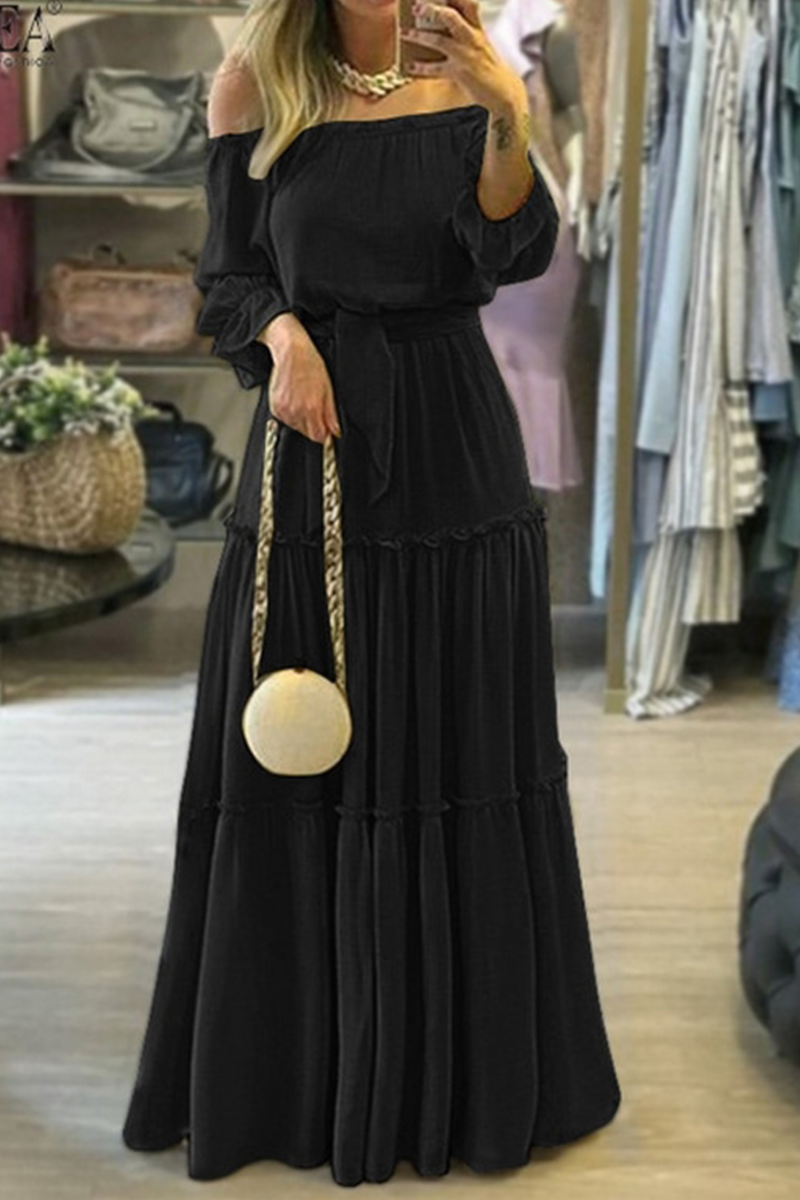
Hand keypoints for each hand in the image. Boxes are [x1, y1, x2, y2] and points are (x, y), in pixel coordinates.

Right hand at [259, 313, 340, 445]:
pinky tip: (294, 399)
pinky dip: (290, 414)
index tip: (325, 429)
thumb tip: (335, 430)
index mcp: (312, 408)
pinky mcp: (275, 407)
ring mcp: (284, 410)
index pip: (318, 436)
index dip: (324, 434)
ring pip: (296, 427)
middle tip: (314, 408)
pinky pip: (285, 419)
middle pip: (307, 433)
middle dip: (313, 425)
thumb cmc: (311, 365)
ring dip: (301, 419)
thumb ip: (331, 414)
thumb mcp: (328, 389)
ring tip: (303, 400)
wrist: (291, 352)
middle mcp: (296, 411)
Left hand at [400, 0, 526, 115]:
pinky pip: (436, 69)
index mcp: (478, 29)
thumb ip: (464, 32)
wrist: (504, 92)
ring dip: (419, 36)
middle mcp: (472, 38)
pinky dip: (421, 68)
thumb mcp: (480, 45)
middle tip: (416, 7)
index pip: (467, 3)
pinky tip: (410, 67)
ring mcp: (466, 55)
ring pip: (439, 40)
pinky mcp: (461, 73)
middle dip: (432, 10)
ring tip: (405, 33)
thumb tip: (436, 26)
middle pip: (451, 16)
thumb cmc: (488, 67)